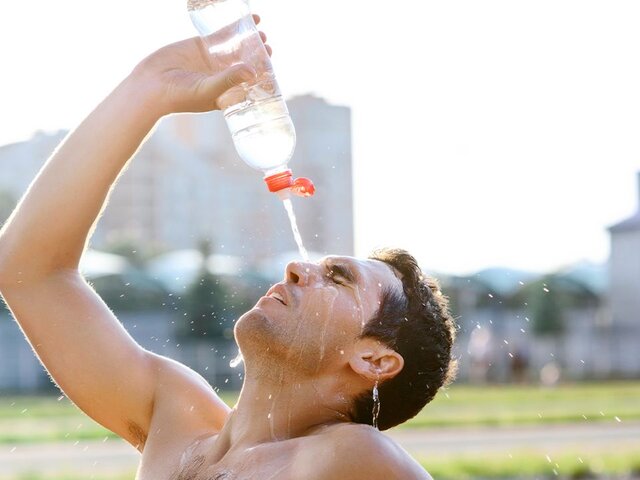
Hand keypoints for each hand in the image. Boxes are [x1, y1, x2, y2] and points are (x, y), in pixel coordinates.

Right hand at [131, 14, 269, 115]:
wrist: (151, 85)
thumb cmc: (179, 96)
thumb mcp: (208, 90)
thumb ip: (229, 80)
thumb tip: (252, 71)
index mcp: (227, 92)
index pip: (250, 82)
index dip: (262, 73)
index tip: (270, 64)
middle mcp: (221, 76)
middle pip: (246, 62)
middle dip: (257, 54)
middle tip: (266, 45)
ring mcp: (211, 61)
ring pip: (235, 47)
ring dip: (248, 39)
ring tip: (260, 31)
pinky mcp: (200, 46)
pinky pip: (220, 34)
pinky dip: (233, 27)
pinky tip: (245, 19)